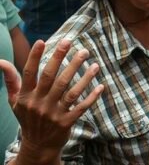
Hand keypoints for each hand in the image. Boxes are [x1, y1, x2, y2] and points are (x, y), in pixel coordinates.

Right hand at [6, 40, 104, 160]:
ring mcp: (53, 113)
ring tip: (92, 61)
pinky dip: (92, 97)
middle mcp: (39, 104)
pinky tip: (101, 86)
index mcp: (26, 97)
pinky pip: (81, 106)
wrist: (38, 145)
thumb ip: (11, 80)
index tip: (42, 41)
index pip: (29, 74)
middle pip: (51, 78)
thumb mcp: (15, 101)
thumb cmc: (28, 117)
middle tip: (70, 42)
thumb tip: (1, 61)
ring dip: (83, 76)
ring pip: (70, 91)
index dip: (34, 57)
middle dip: (60, 58)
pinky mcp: (67, 122)